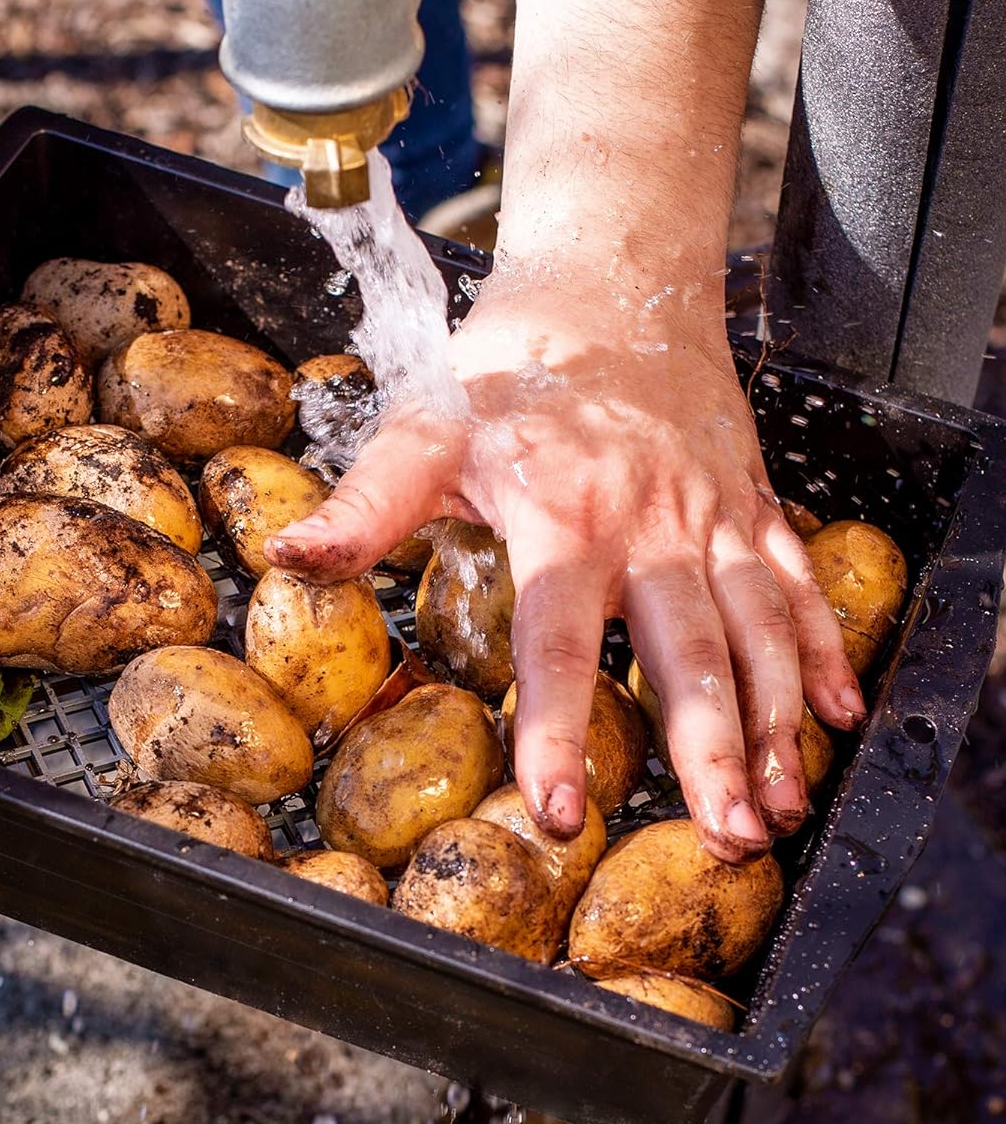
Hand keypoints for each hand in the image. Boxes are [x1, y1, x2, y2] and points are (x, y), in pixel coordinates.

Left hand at [268, 262, 865, 863]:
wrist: (606, 284)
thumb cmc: (506, 373)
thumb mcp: (424, 430)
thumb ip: (364, 506)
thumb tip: (289, 561)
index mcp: (565, 516)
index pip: (559, 644)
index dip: (558, 733)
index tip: (562, 815)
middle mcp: (652, 525)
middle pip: (688, 653)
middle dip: (712, 752)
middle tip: (729, 838)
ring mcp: (712, 515)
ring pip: (758, 629)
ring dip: (776, 721)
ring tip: (782, 806)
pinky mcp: (752, 502)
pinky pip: (798, 581)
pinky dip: (822, 648)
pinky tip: (835, 716)